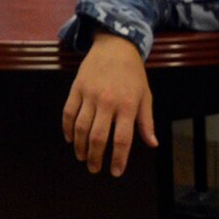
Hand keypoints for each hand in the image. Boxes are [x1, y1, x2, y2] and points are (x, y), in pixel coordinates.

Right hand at [62, 33, 156, 175]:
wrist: (115, 46)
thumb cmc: (133, 74)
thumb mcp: (145, 96)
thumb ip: (146, 121)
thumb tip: (152, 144)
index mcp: (127, 106)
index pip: (121, 139)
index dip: (118, 159)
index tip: (115, 172)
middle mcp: (107, 102)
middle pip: (98, 137)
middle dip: (95, 157)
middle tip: (94, 169)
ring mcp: (89, 95)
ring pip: (80, 127)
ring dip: (80, 145)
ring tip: (82, 157)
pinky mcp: (76, 88)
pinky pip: (68, 112)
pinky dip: (67, 127)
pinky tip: (70, 138)